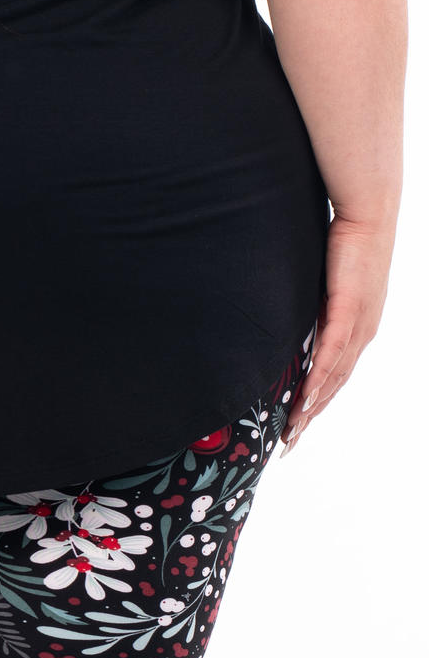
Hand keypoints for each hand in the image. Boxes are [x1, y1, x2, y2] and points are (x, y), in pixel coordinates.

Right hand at [282, 212, 394, 455]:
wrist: (369, 213)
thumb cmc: (346, 244)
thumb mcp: (326, 286)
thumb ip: (314, 311)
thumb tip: (291, 326)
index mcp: (359, 329)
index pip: (335, 377)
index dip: (316, 406)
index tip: (296, 429)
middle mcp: (363, 333)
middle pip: (333, 386)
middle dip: (310, 417)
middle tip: (288, 444)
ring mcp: (359, 323)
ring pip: (334, 376)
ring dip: (311, 405)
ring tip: (292, 429)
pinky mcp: (349, 308)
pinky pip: (332, 351)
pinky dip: (319, 376)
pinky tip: (306, 396)